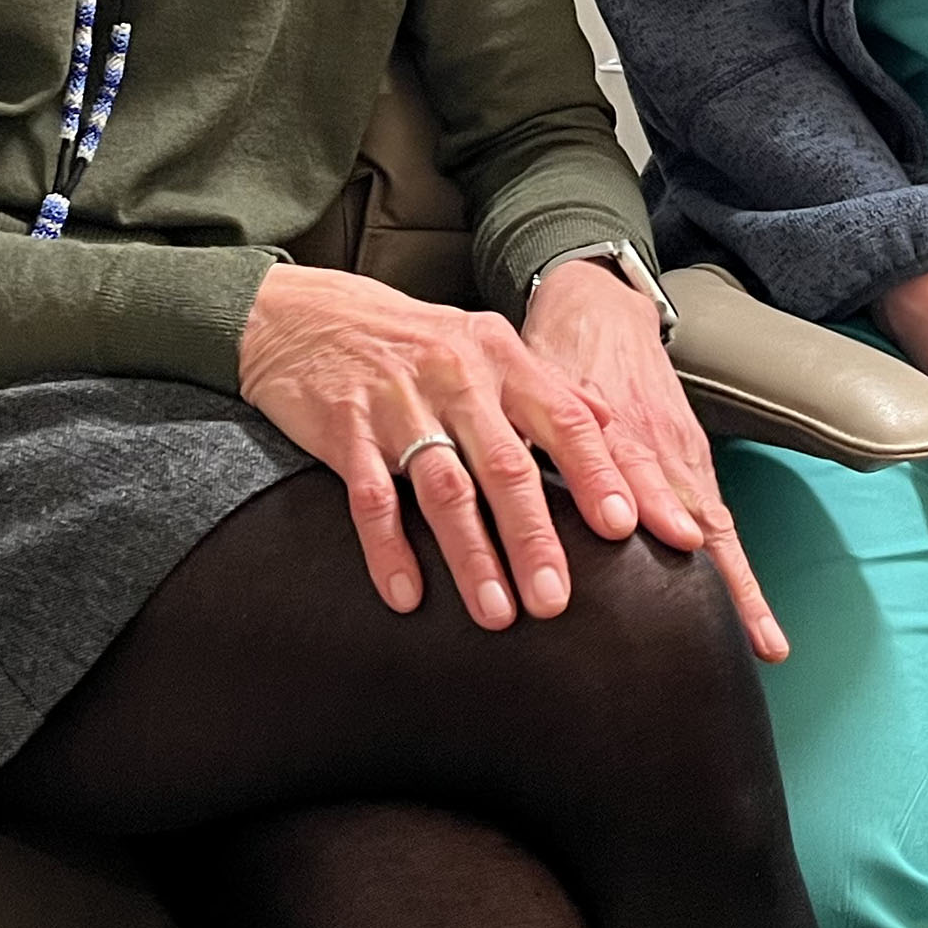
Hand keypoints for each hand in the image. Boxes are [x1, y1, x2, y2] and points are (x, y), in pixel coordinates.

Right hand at [238, 264, 635, 631]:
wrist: (305, 314)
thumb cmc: (410, 338)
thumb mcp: (483, 343)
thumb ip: (546, 385)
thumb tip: (609, 424)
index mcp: (500, 359)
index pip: (562, 419)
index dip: (594, 474)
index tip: (622, 526)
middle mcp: (457, 379)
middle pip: (506, 467)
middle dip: (533, 538)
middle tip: (555, 600)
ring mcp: (399, 405)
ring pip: (444, 490)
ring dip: (471, 556)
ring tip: (496, 614)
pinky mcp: (345, 430)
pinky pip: (370, 498)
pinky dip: (389, 550)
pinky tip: (407, 596)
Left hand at [523, 260, 786, 661]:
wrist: (599, 309)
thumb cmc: (555, 355)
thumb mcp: (533, 380)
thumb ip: (524, 428)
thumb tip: (492, 479)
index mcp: (616, 426)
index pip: (644, 469)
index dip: (664, 504)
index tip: (687, 544)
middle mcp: (660, 449)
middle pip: (701, 519)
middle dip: (728, 580)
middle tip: (754, 637)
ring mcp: (684, 459)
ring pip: (719, 529)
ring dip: (743, 587)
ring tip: (768, 644)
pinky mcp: (693, 463)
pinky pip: (719, 522)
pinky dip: (736, 568)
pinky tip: (752, 618)